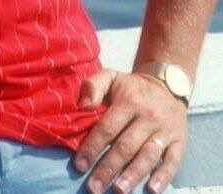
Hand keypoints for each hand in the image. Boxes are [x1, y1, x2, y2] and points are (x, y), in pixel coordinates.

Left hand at [74, 68, 186, 193]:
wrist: (168, 85)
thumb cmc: (132, 88)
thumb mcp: (111, 77)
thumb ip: (93, 85)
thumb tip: (82, 105)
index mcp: (129, 101)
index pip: (108, 127)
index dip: (93, 146)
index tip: (80, 165)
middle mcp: (148, 116)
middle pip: (126, 146)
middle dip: (108, 168)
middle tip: (94, 187)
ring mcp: (165, 130)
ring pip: (148, 155)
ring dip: (133, 175)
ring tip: (118, 190)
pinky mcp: (179, 142)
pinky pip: (173, 161)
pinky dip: (163, 177)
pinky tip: (152, 190)